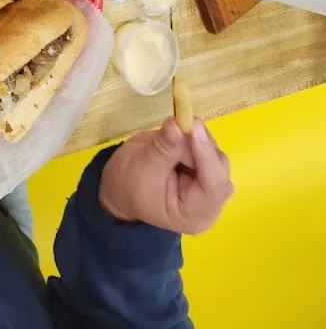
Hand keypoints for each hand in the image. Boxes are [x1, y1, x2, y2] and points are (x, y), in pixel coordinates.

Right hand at [98, 117, 232, 233]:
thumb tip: (178, 124)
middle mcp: (209, 203)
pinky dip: (193, 138)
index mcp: (194, 214)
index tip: (194, 128)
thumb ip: (164, 147)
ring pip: (214, 154)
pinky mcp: (204, 170)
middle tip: (177, 126)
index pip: (214, 186)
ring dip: (194, 139)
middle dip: (198, 145)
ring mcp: (208, 186)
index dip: (207, 155)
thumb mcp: (142, 166)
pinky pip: (207, 149)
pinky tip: (176, 137)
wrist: (120, 186)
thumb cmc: (128, 185)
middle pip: (218, 169)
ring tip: (170, 137)